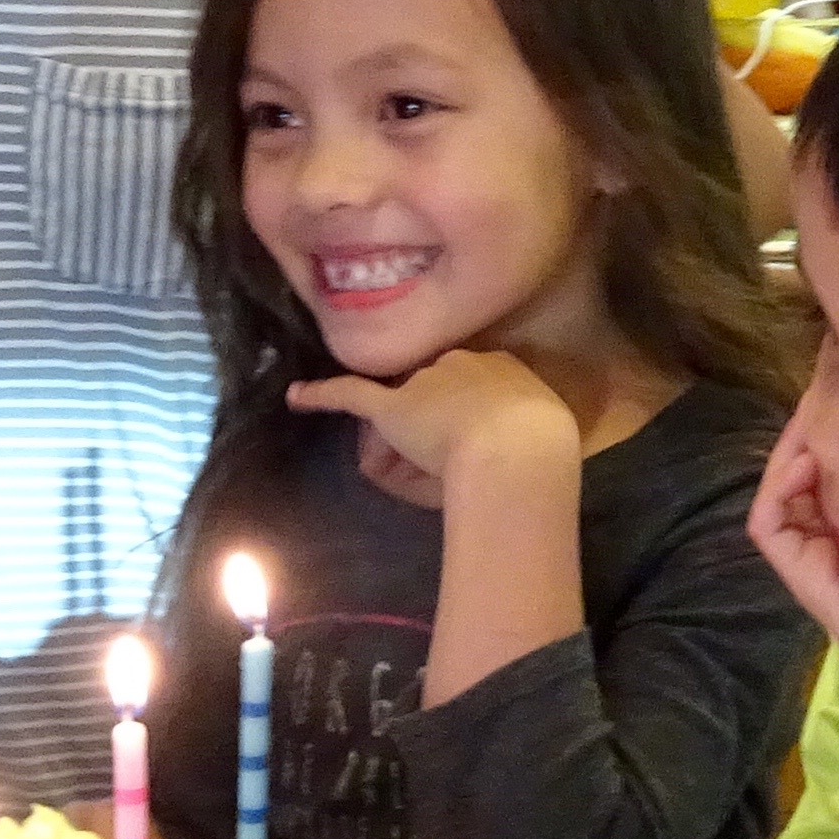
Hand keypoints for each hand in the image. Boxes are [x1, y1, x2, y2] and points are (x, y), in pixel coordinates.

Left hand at [287, 350, 573, 495]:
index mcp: (503, 368)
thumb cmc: (540, 448)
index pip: (472, 383)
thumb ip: (515, 432)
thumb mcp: (541, 433)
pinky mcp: (393, 407)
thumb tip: (493, 448)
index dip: (467, 411)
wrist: (519, 448)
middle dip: (435, 423)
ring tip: (418, 475)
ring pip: (405, 409)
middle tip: (447, 462)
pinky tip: (297, 397)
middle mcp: (461, 363)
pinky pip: (351, 396)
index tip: (472, 433)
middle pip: (433, 390)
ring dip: (405, 440)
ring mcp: (424, 383)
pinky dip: (322, 397)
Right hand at [748, 423, 838, 711]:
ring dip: (796, 438)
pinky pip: (769, 520)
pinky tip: (811, 458)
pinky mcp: (800, 572)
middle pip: (810, 450)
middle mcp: (835, 524)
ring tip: (825, 405)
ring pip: (783, 476)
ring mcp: (813, 547)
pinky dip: (778, 485)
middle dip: (823, 409)